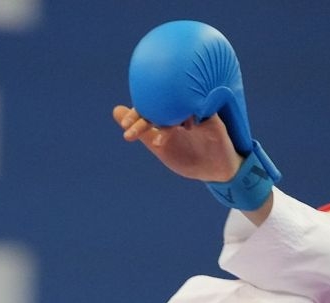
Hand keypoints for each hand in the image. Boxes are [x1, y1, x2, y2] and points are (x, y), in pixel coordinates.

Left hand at [112, 105, 242, 182]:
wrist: (214, 170)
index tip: (125, 126)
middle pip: (163, 105)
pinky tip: (187, 127)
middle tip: (132, 126)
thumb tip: (115, 110)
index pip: (150, 109)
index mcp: (167, 116)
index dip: (137, 113)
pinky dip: (194, 116)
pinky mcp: (212, 118)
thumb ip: (142, 131)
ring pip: (181, 107)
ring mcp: (196, 112)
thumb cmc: (187, 157)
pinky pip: (203, 109)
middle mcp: (181, 110)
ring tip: (157, 141)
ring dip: (169, 119)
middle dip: (147, 115)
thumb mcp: (161, 147)